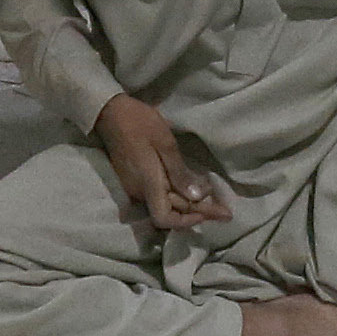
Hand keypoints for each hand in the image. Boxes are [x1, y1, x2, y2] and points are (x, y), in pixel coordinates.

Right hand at [97, 95, 228, 231]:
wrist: (110, 113)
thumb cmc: (139, 123)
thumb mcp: (165, 143)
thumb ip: (179, 172)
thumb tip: (197, 197)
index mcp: (148, 185)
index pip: (165, 219)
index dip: (187, 222)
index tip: (208, 213)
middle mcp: (140, 193)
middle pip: (171, 213)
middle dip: (199, 213)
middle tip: (226, 212)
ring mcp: (135, 188)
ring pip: (166, 205)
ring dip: (188, 206)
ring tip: (213, 202)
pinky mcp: (134, 181)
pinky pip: (159, 196)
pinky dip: (177, 196)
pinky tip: (190, 189)